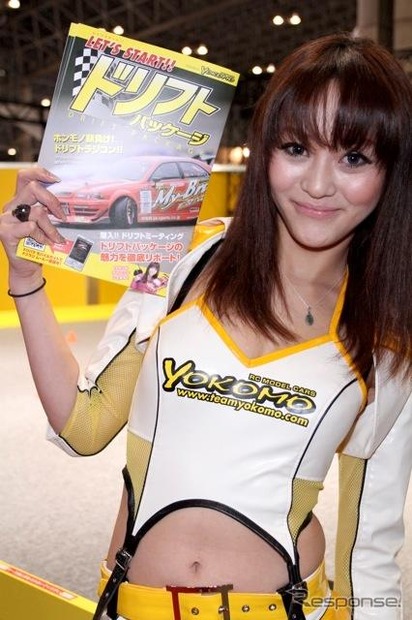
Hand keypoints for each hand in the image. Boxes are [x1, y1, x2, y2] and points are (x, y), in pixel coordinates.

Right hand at [1, 166, 65, 281]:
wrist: (26, 268)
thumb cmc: (38, 245)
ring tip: (56, 238)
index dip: (40, 173)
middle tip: (62, 216)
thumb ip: (49, 210)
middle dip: (52, 201)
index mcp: (20, 200)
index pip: (25, 176)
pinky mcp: (6, 231)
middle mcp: (12, 206)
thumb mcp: (45, 224)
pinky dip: (42, 236)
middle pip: (33, 188)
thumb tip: (70, 201)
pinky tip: (45, 243)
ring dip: (51, 227)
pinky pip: (30, 227)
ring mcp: (7, 218)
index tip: (57, 180)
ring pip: (36, 211)